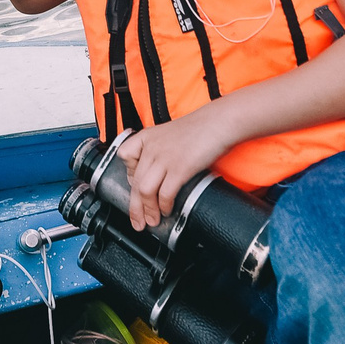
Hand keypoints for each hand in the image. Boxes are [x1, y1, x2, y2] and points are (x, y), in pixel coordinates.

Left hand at [116, 114, 229, 233]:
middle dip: (135, 206)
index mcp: (147, 137)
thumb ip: (159, 149)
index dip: (128, 174)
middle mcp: (152, 147)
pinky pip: (165, 193)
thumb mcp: (171, 134)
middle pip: (135, 181)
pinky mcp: (179, 168)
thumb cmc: (200, 128)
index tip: (135, 187)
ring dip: (147, 210)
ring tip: (152, 221)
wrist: (220, 122)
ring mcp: (164, 158)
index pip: (124, 156)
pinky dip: (164, 206)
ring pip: (145, 190)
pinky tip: (167, 211)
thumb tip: (158, 173)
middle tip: (138, 221)